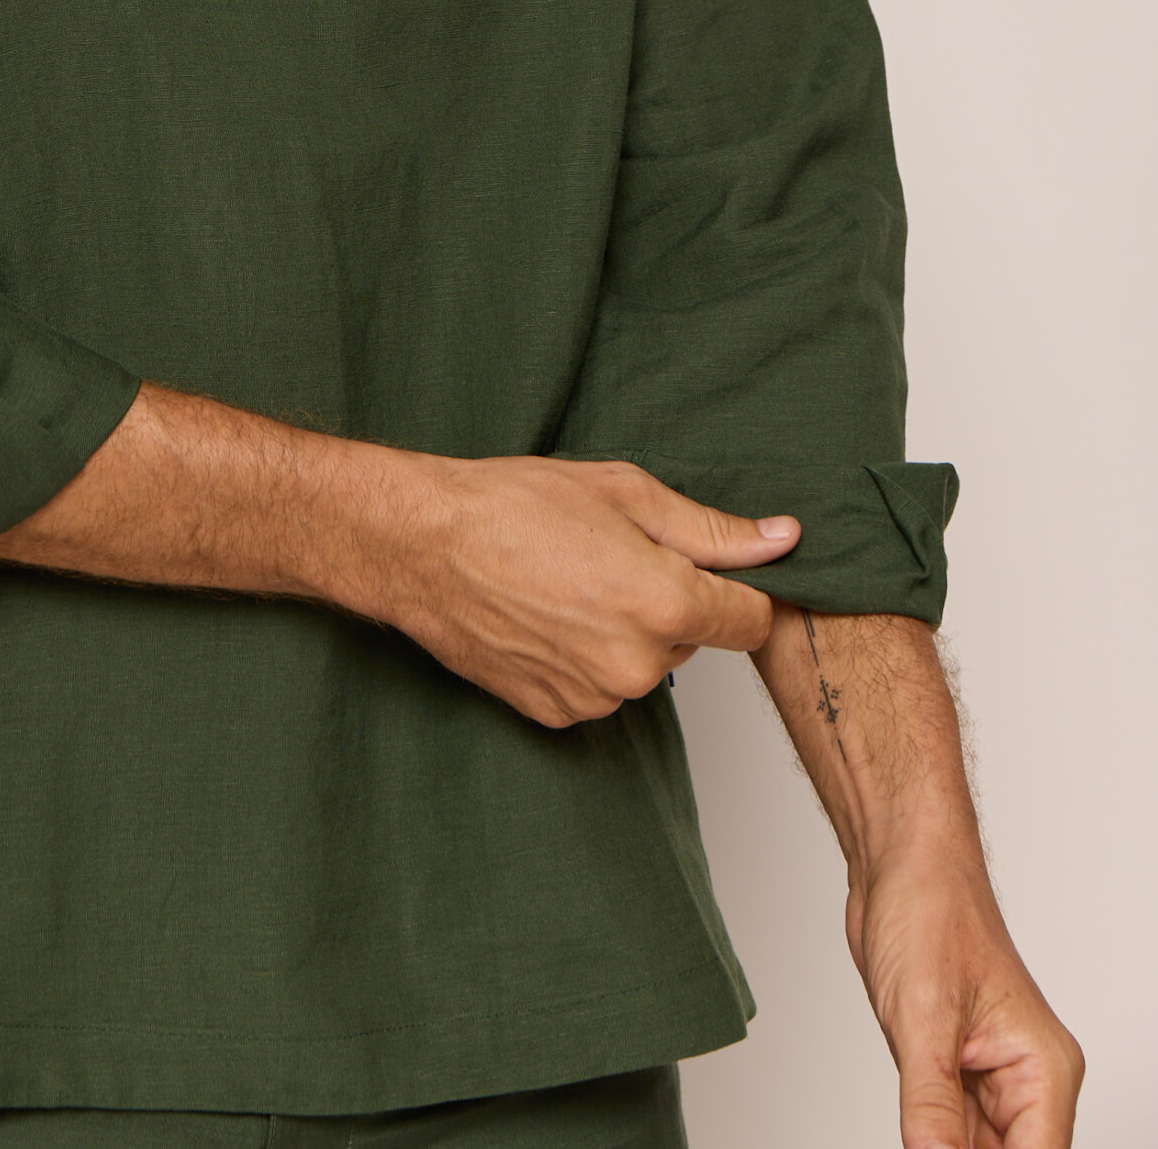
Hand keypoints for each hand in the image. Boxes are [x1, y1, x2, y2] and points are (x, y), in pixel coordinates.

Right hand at [382, 455, 799, 725]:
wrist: (424, 544)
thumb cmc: (514, 505)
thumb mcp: (622, 492)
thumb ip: (711, 529)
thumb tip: (782, 541)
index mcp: (665, 603)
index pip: (751, 620)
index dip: (737, 590)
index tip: (710, 570)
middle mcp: (637, 664)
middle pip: (691, 640)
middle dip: (666, 603)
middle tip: (605, 558)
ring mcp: (595, 696)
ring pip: (642, 665)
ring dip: (623, 633)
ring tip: (566, 584)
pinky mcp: (556, 714)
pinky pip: (598, 687)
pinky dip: (582, 657)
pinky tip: (543, 617)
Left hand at [851, 841, 1083, 1147]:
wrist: (899, 863)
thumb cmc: (928, 910)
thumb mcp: (923, 1017)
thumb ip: (930, 1102)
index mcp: (1043, 1068)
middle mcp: (1025, 1077)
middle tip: (921, 1142)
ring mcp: (987, 1074)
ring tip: (913, 1129)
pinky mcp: (952, 1066)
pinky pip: (947, 1128)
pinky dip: (927, 1139)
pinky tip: (910, 1134)